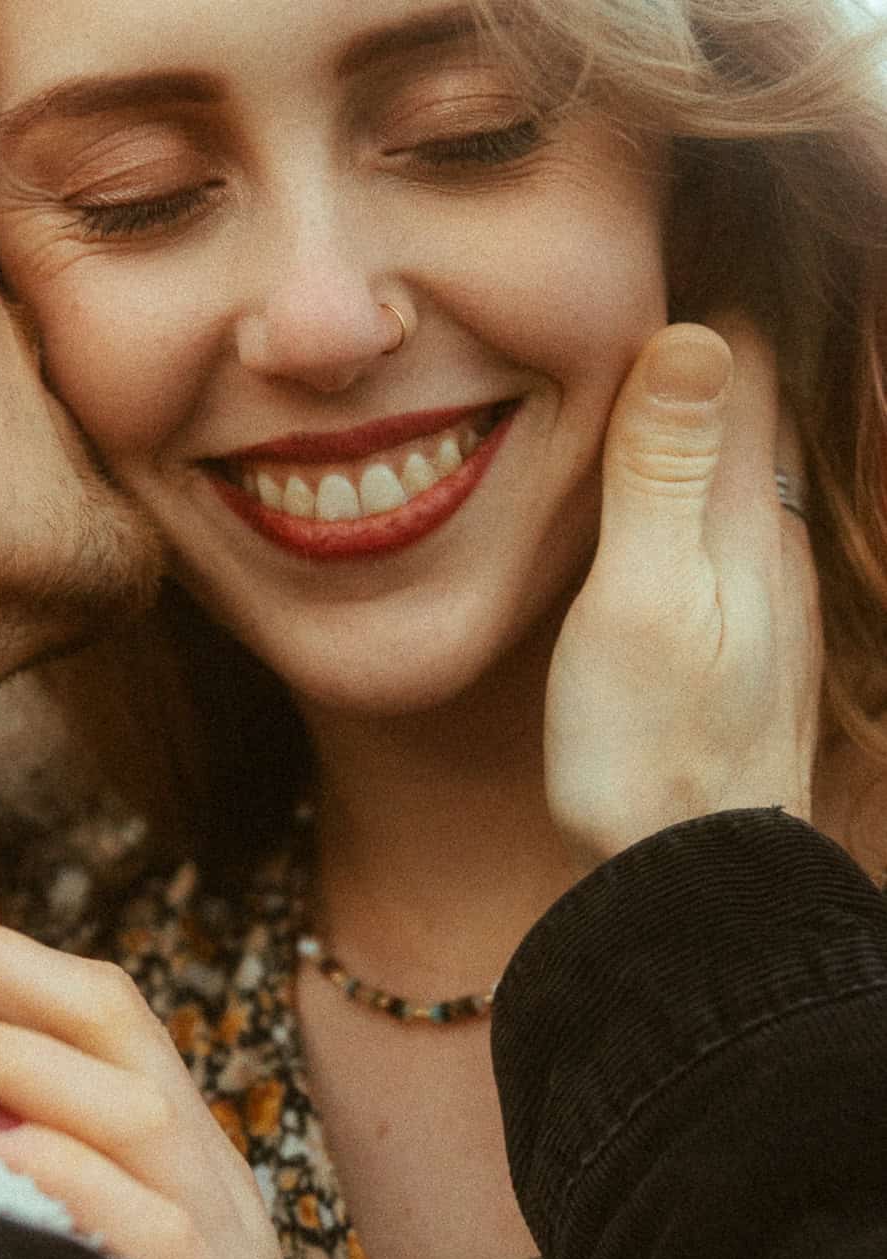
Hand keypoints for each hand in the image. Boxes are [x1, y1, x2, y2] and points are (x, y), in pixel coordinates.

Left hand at [0, 907, 311, 1258]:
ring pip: (126, 1110)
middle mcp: (210, 1170)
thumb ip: (36, 1159)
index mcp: (178, 1142)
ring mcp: (226, 1243)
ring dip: (1, 1060)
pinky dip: (68, 1177)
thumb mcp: (104, 1237)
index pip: (101, 1005)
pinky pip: (149, 1228)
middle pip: (112, 1027)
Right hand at [545, 318, 821, 873]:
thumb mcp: (638, 605)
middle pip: (750, 396)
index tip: (631, 237)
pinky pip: (721, 523)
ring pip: (738, 461)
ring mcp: (764, 591)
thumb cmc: (651, 755)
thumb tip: (691, 330)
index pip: (741, 351)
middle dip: (693, 335)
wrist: (693, 885)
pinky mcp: (743, 639)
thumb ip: (661, 472)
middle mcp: (772, 537)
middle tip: (623, 278)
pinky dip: (686, 485)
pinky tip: (647, 501)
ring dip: (688, 413)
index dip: (695, 285)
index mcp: (745, 513)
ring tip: (627, 369)